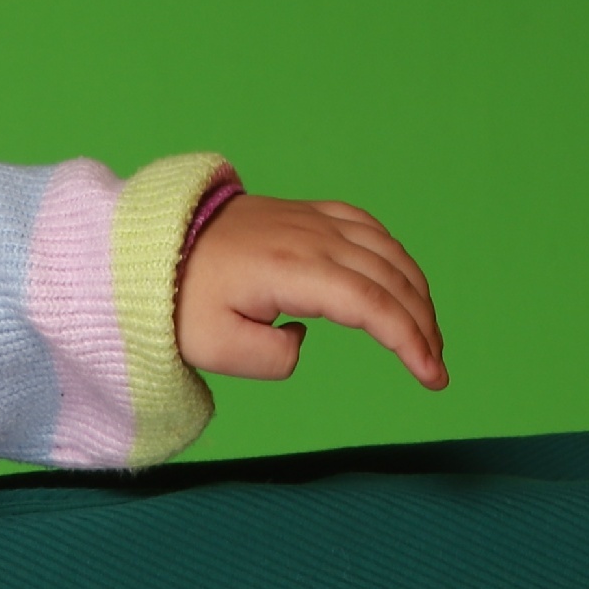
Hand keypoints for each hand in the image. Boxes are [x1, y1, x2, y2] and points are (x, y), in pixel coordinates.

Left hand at [174, 193, 446, 388]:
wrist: (152, 244)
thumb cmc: (178, 299)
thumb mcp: (215, 348)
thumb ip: (272, 359)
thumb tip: (302, 342)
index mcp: (293, 270)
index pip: (371, 304)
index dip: (409, 340)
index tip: (432, 375)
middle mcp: (313, 237)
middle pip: (390, 278)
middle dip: (423, 325)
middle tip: (436, 368)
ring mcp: (312, 220)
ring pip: (387, 251)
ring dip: (416, 292)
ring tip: (428, 334)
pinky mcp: (306, 213)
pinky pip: (368, 228)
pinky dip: (395, 256)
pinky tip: (403, 279)